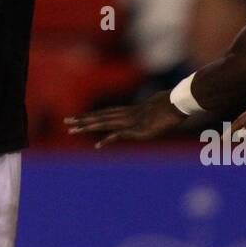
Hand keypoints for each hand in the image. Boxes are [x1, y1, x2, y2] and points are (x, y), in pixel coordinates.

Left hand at [64, 90, 191, 148]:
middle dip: (82, 119)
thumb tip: (159, 110)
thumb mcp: (161, 107)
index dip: (92, 115)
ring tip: (72, 130)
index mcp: (131, 111)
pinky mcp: (138, 130)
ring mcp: (131, 122)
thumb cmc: (174, 103)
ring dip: (87, 126)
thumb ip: (155, 111)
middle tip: (66, 121)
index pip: (106, 113)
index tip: (79, 117)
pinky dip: (108, 139)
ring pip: (104, 123)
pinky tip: (97, 145)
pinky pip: (119, 134)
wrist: (179, 102)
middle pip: (100, 116)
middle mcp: (127, 115)